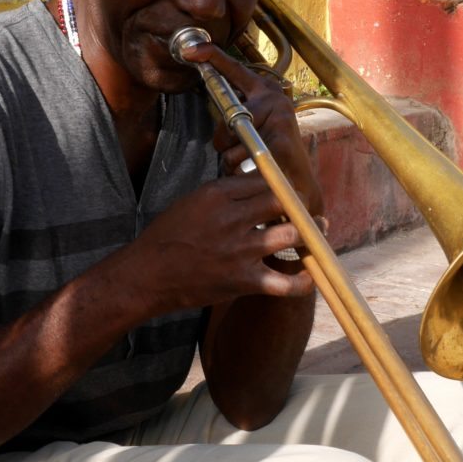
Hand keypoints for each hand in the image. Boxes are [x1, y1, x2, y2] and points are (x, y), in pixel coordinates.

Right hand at [133, 172, 317, 311]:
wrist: (147, 275)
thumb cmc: (168, 237)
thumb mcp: (192, 202)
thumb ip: (226, 194)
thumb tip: (258, 188)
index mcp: (217, 194)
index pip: (264, 179)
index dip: (281, 185)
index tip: (287, 192)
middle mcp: (231, 218)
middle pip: (283, 201)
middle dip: (297, 204)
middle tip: (303, 211)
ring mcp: (239, 250)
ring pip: (291, 235)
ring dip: (307, 234)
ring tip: (314, 233)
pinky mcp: (243, 280)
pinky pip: (285, 283)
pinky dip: (303, 281)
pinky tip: (309, 276)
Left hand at [178, 40, 323, 214]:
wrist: (299, 182)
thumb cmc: (271, 153)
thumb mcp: (249, 127)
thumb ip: (232, 114)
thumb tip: (210, 99)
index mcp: (264, 90)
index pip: (235, 68)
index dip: (212, 56)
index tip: (190, 50)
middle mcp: (274, 97)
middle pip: (226, 115)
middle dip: (222, 140)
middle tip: (237, 154)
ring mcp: (279, 115)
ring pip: (230, 138)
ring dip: (230, 159)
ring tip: (248, 165)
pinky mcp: (280, 138)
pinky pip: (239, 156)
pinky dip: (240, 169)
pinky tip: (255, 173)